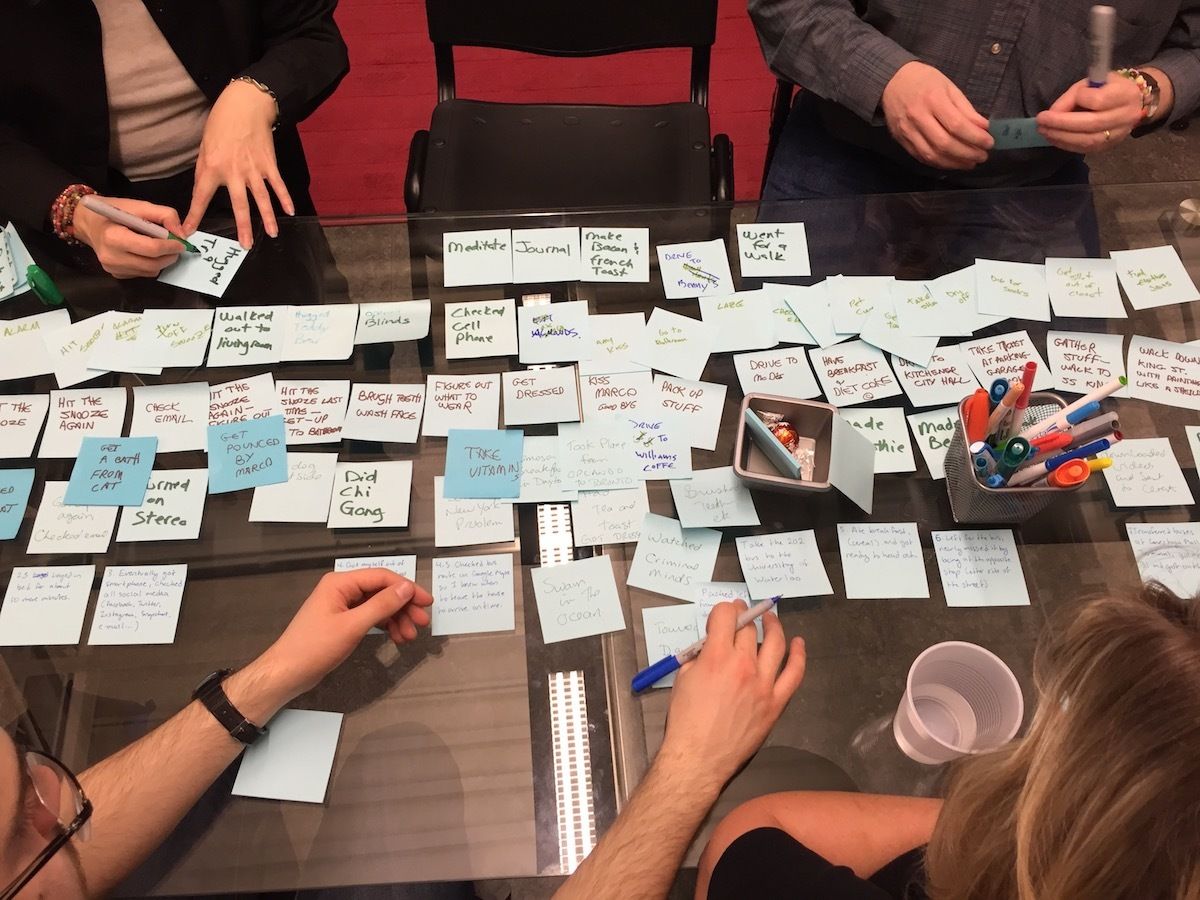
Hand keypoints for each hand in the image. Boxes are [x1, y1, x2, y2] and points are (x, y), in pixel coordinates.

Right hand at [72, 196, 183, 278]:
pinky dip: (151, 265)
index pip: (151, 248)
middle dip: (169, 256)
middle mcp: (111, 256)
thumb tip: (181, 233)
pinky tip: (147, 253)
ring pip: (150, 271)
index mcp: (114, 237)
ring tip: (163, 248)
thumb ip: (164, 215)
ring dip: (162, 261)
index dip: (170, 246)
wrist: (88, 222)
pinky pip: (142, 274)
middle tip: (176, 247)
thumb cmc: (112, 211)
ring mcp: (112, 268)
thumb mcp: (138, 205)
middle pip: (153, 264)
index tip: (181, 243)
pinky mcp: (116, 274)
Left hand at [183, 79, 294, 248]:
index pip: (200, 197)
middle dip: (243, 227)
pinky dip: (285, 198)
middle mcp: (233, 171)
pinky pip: (278, 184)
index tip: (188, 231)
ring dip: (268, 218)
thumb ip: (203, 171)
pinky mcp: (268, 163)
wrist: (244, 105)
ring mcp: (254, 168)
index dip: (194, 216)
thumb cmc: (221, 124)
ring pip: (262, 198)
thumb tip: (201, 192)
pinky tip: (290, 211)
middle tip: (245, 246)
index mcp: (212, 167)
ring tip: (272, 234)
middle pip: (239, 205)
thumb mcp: (203, 147)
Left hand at [242, 570, 433, 715]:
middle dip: (404, 606)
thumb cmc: (316, 647)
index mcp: (340, 583)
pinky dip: (384, 626)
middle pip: (381, 591)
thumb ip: (381, 605)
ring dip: (396, 619)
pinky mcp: (342, 621)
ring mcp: (342, 605)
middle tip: (422, 623)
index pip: (382, 577)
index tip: (427, 603)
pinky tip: (396, 637)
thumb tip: (407, 587)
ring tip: (410, 636)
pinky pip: (369, 617)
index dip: (407, 588)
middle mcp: (342, 589)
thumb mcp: (353, 626)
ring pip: (378, 606)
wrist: (288, 672)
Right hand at [659, 601, 805, 780]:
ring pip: (776, 644)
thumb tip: (711, 649)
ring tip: (770, 620)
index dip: (723, 611)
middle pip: (749, 629)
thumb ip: (699, 658)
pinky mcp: (776, 702)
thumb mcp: (683, 679)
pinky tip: (798, 644)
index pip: (726, 616)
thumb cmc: (685, 719)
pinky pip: (794, 674)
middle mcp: (744, 665)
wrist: (699, 757)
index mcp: (717, 656)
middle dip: (744, 615)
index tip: (721, 616)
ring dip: (773, 626)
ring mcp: (764, 683)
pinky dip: (798, 655)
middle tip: (741, 613)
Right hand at [881, 61, 993, 169]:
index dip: (975, 138)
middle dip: (968, 153)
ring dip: (955, 162)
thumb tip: (983, 128)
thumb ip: (966, 109)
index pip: (957, 125)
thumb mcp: (949, 87)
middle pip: (945, 144)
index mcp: (933, 99)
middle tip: (982, 156)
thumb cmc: (924, 80)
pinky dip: (940, 163)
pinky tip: (952, 162)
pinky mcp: (901, 140)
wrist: (891, 82)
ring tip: (970, 163)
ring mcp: (908, 131)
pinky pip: (922, 157)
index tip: (989, 142)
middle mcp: (918, 117)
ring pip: (933, 155)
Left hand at [1036, 74, 1144, 152]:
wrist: (1132, 102)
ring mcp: (1119, 134)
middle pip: (1091, 124)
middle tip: (1041, 121)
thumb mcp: (1092, 82)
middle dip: (1062, 123)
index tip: (1073, 95)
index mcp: (1125, 94)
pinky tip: (1053, 138)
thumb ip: (1072, 96)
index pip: (1099, 101)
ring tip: (1044, 131)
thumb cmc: (1108, 88)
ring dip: (1061, 137)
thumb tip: (1052, 113)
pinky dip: (1066, 144)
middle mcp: (1126, 116)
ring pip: (1087, 140)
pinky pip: (1085, 149)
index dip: (1081, 98)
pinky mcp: (1109, 147)